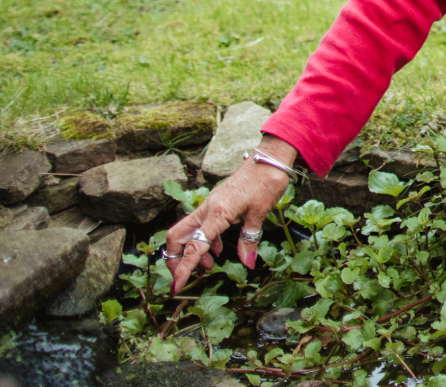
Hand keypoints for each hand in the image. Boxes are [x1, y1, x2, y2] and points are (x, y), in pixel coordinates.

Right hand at [163, 137, 294, 293]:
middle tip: (187, 275)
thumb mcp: (260, 213)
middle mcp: (207, 209)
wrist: (269, 158)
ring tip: (209, 264)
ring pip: (186, 231)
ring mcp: (209, 205)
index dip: (183, 270)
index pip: (194, 247)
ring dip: (191, 250)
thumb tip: (248, 264)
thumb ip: (250, 240)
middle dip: (175, 259)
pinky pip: (200, 225)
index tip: (175, 288)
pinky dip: (203, 240)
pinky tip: (217, 248)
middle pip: (176, 237)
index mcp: (217, 214)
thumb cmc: (266, 182)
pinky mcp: (215, 203)